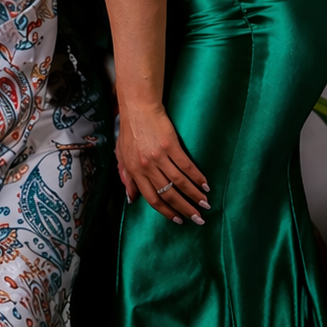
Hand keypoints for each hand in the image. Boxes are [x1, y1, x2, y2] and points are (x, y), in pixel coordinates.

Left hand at [116, 100, 210, 223]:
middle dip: (185, 208)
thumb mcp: (121, 154)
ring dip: (195, 195)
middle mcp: (146, 166)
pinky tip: (205, 185)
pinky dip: (197, 177)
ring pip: (179, 182)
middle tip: (198, 218)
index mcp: (134, 170)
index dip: (167, 212)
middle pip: (168, 194)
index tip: (179, 219)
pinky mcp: (170, 145)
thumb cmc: (129, 130)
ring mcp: (158, 156)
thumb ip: (126, 176)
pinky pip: (186, 166)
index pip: (152, 198)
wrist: (138, 107)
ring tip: (205, 203)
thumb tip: (131, 197)